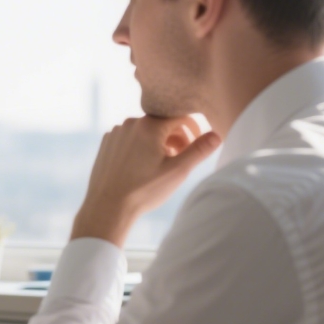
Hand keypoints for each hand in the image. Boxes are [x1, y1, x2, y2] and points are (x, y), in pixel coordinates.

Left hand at [72, 115, 219, 246]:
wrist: (107, 207)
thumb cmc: (144, 190)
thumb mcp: (177, 171)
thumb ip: (199, 150)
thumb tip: (217, 135)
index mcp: (149, 125)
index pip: (180, 117)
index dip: (193, 131)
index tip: (195, 148)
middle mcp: (130, 123)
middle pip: (162, 123)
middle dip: (176, 138)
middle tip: (180, 159)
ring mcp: (116, 132)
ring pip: (145, 131)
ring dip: (158, 143)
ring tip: (161, 165)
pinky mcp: (107, 143)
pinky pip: (130, 139)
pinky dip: (140, 147)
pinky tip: (142, 167)